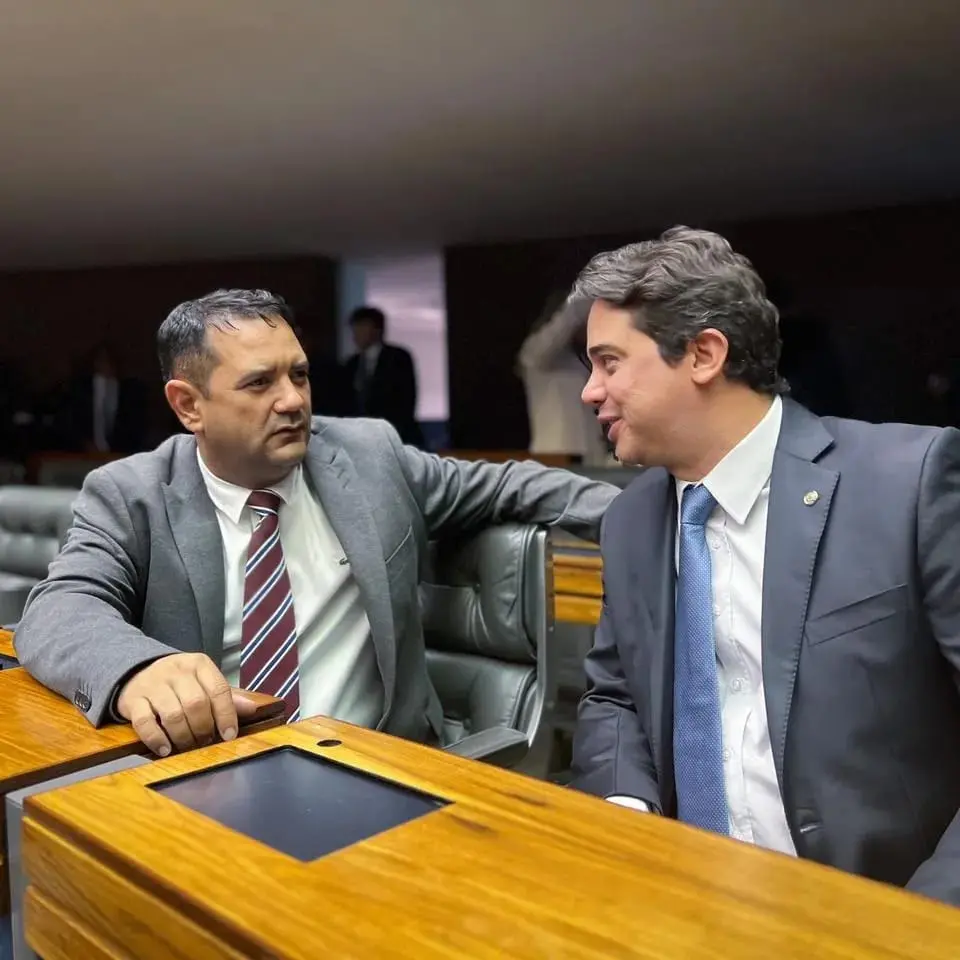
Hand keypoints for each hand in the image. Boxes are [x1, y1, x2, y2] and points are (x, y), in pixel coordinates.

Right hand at [116, 653, 257, 756]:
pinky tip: (165, 749)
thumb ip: (226, 696)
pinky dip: (156, 739)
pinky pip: (144, 723)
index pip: (218, 690)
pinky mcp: (132, 700)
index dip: (226, 715)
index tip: (229, 735)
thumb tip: (251, 709)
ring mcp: (152, 684)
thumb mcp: (203, 681)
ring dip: (183, 736)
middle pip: (196, 704)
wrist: (136, 671)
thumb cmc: (178, 681)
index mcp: (199, 664)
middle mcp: (176, 671)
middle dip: (204, 728)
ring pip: (173, 715)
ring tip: (187, 746)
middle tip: (205, 742)